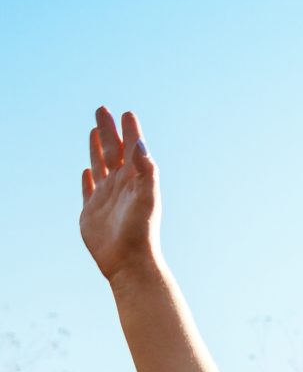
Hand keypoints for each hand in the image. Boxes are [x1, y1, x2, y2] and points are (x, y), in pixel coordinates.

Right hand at [78, 107, 160, 282]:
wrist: (129, 261)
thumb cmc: (141, 230)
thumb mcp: (147, 197)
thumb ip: (146, 170)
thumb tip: (140, 143)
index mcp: (135, 180)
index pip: (132, 148)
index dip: (130, 130)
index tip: (126, 113)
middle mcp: (121, 185)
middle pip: (113, 151)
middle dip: (108, 131)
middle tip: (102, 110)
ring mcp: (106, 197)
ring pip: (101, 165)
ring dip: (97, 148)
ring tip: (95, 130)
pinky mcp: (92, 211)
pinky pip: (88, 189)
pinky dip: (87, 178)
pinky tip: (86, 170)